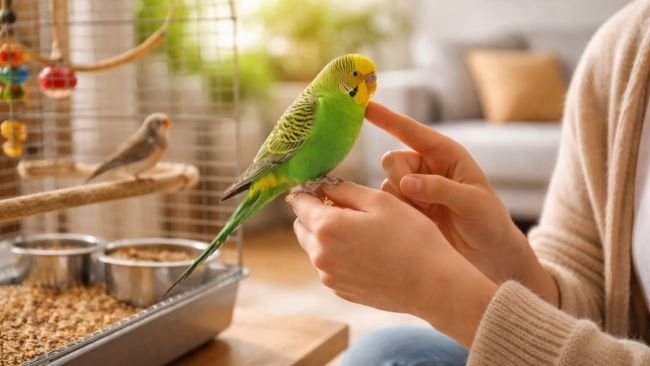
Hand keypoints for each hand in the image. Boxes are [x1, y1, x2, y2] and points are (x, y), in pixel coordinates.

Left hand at [290, 182, 496, 346]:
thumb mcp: (381, 201)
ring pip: (314, 247)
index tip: (321, 187)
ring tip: (361, 232)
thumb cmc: (412, 238)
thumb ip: (345, 190)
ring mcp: (329, 276)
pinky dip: (338, 256)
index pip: (299, 202)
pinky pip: (329, 266)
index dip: (308, 190)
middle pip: (302, 226)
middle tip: (346, 207)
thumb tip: (324, 186)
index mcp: (328, 227)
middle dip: (316, 213)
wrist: (432, 284)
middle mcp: (320, 255)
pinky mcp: (341, 290)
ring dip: (327, 236)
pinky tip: (367, 253)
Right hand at [366, 101, 557, 304]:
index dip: (387, 118)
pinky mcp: (405, 211)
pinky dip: (397, 214)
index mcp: (445, 155)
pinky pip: (386, 205)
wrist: (488, 258)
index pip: (411, 131)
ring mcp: (413, 190)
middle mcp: (425, 168)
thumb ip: (440, 189)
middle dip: (400, 178)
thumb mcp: (474, 203)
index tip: (365, 106)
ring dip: (402, 201)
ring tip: (428, 216)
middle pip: (392, 160)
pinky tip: (418, 224)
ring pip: (386, 185)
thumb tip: (407, 183)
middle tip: (420, 200)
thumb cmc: (489, 223)